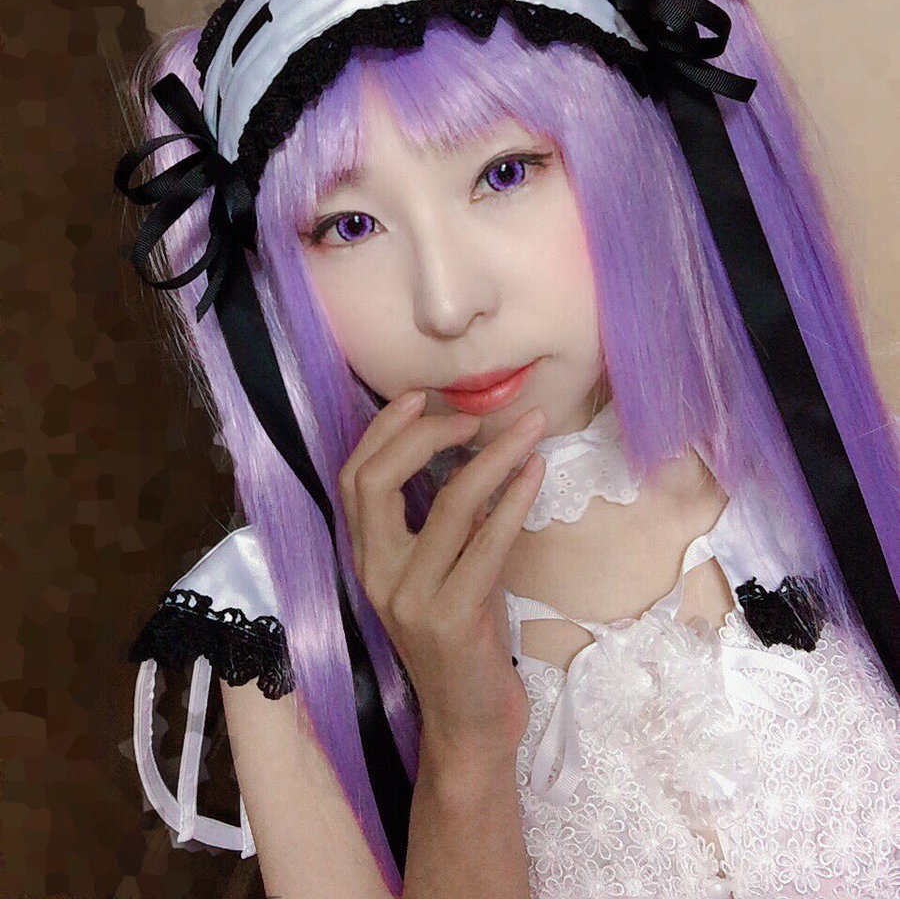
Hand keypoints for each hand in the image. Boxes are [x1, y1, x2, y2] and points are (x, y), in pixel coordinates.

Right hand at [339, 393, 546, 757]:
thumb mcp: (439, 569)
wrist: (468, 723)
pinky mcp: (451, 618)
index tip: (422, 397)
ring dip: (494, 455)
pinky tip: (536, 471)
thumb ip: (438, 518)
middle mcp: (376, 574)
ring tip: (528, 428)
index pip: (354, 477)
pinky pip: (487, 542)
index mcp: (367, 558)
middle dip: (426, 433)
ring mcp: (410, 598)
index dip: (384, 430)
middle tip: (473, 415)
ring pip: (447, 502)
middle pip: (377, 479)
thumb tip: (470, 446)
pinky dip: (515, 498)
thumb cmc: (461, 637)